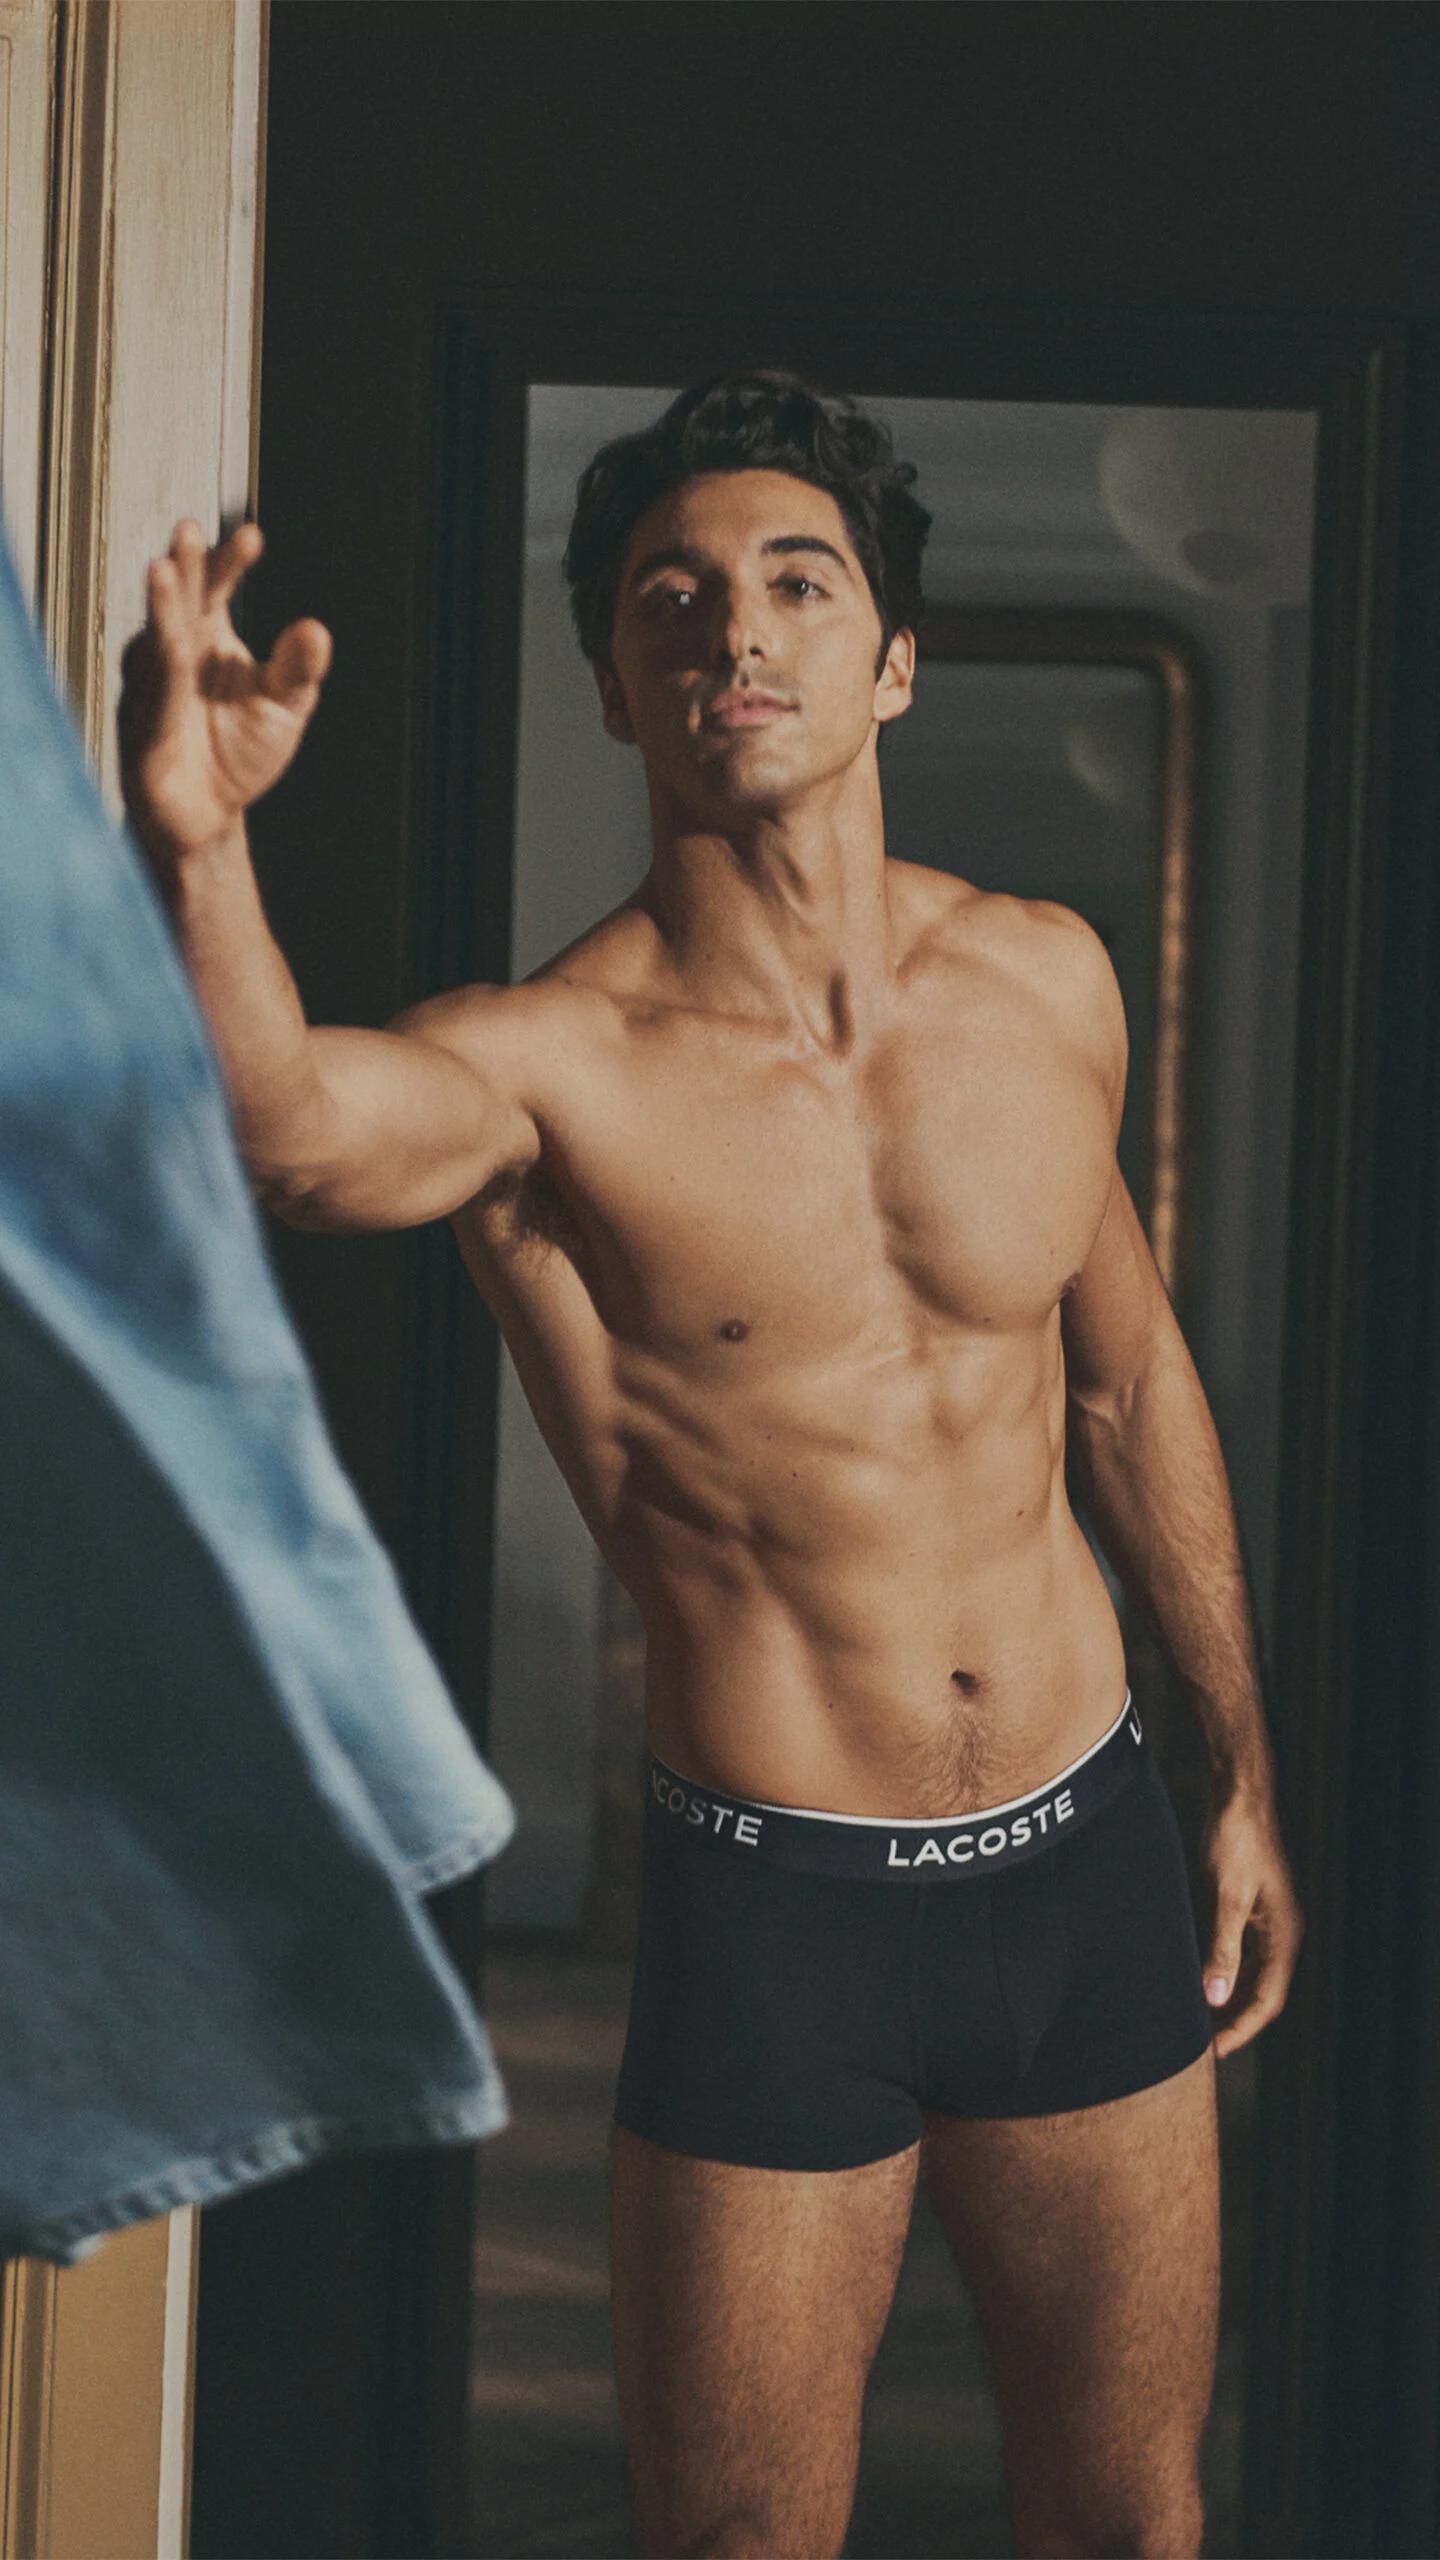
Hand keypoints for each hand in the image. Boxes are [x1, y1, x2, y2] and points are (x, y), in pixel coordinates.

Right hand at [117, 518, 331, 859]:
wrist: (210, 816)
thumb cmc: (241, 753)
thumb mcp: (281, 708)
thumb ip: (297, 671)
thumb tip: (316, 630)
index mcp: (205, 638)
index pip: (215, 590)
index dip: (229, 562)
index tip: (252, 536)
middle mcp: (172, 655)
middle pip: (178, 603)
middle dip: (183, 568)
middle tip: (188, 531)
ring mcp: (151, 690)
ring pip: (156, 644)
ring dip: (161, 609)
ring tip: (163, 571)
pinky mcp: (142, 733)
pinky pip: (153, 700)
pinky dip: (162, 674)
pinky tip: (173, 649)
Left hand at [1199, 1788, 1304, 2058]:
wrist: (1239, 1794)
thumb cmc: (1236, 1839)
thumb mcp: (1226, 1896)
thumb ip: (1222, 1947)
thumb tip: (1217, 1997)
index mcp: (1283, 1934)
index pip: (1268, 1999)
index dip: (1241, 2029)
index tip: (1214, 2052)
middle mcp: (1279, 1932)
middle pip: (1261, 1991)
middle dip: (1233, 2020)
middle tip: (1200, 2046)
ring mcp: (1265, 1919)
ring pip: (1250, 1973)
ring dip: (1227, 1997)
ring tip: (1195, 2020)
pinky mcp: (1248, 1906)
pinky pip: (1239, 1952)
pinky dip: (1221, 1970)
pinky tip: (1196, 1978)